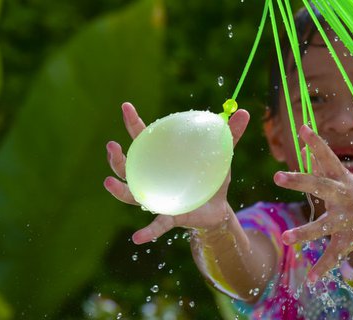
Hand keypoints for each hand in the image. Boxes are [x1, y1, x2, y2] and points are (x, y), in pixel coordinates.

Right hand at [104, 102, 249, 243]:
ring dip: (119, 190)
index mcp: (163, 159)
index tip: (126, 106)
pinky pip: (156, 225)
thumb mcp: (222, 155)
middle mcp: (153, 178)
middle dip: (116, 158)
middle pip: (127, 167)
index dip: (134, 122)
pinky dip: (147, 232)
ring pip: (132, 195)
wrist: (219, 209)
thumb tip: (243, 112)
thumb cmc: (212, 178)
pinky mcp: (170, 217)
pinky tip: (136, 239)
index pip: (144, 138)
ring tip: (108, 182)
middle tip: (111, 145)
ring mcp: (157, 198)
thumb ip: (230, 135)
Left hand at [274, 125, 352, 282]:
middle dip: (300, 181)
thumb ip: (320, 157)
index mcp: (341, 179)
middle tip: (277, 176)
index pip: (327, 156)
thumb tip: (304, 132)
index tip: (303, 128)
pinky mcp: (349, 240)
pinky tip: (309, 280)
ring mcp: (347, 219)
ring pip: (324, 226)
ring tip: (286, 238)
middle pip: (320, 187)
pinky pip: (333, 255)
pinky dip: (322, 267)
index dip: (316, 142)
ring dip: (305, 232)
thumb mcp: (341, 174)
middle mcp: (344, 197)